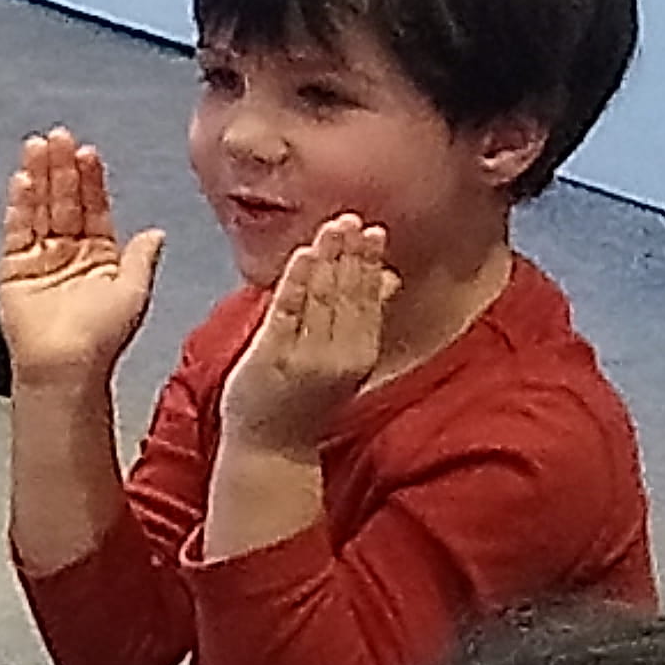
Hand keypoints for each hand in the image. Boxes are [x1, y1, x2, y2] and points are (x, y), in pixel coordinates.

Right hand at [0, 131, 164, 392]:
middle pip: (64, 200)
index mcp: (100, 255)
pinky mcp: (13, 268)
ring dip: (38, 177)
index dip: (91, 180)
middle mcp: (69, 251)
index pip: (94, 207)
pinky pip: (16, 230)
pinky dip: (19, 206)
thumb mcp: (134, 292)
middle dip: (61, 168)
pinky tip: (22, 182)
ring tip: (36, 146)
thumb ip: (141, 259)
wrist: (66, 366)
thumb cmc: (103, 337)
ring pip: (40, 208)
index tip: (88, 152)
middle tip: (58, 136)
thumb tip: (156, 231)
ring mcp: (40, 257)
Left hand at [213, 216, 393, 461]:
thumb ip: (366, 316)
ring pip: (322, 300)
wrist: (271, 446)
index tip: (374, 229)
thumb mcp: (344, 357)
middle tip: (352, 218)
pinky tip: (302, 256)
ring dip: (327, 260)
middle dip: (351, 254)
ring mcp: (305, 357)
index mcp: (359, 354)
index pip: (369, 300)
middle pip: (348, 295)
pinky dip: (296, 282)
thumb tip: (392, 277)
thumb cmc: (305, 398)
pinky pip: (287, 313)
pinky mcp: (272, 357)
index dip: (371, 264)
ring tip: (333, 227)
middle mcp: (339, 356)